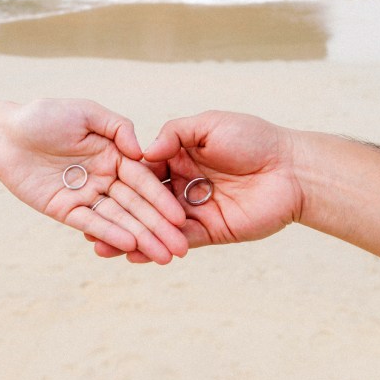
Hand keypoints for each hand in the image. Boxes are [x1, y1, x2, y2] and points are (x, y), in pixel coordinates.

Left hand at [0, 99, 187, 263]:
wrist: (4, 133)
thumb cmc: (45, 116)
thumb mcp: (85, 113)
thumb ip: (117, 128)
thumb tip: (141, 153)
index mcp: (113, 155)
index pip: (142, 181)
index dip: (160, 199)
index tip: (180, 217)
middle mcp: (103, 177)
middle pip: (135, 205)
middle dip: (158, 227)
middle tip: (181, 249)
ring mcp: (85, 195)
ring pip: (117, 218)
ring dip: (140, 237)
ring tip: (162, 257)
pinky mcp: (64, 209)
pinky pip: (90, 222)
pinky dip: (108, 233)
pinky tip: (128, 245)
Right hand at [91, 110, 302, 261]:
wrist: (292, 168)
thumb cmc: (253, 137)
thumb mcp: (210, 124)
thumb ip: (176, 134)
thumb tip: (145, 149)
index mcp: (179, 155)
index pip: (143, 170)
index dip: (118, 180)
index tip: (90, 188)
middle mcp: (182, 183)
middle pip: (144, 201)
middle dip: (117, 214)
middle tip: (87, 228)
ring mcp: (194, 209)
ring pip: (156, 224)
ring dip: (130, 236)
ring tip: (102, 248)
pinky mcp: (210, 231)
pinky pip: (179, 241)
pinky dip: (156, 247)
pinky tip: (134, 255)